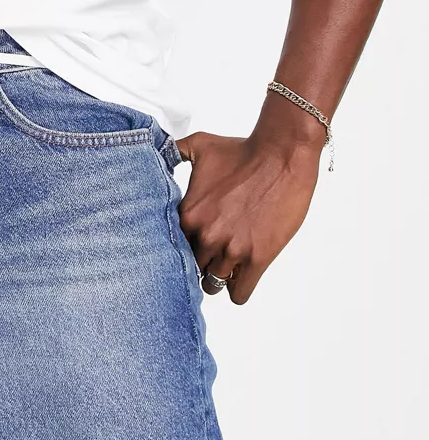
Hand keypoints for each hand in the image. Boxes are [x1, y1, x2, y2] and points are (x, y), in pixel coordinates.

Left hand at [171, 127, 324, 303]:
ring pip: (213, 284)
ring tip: (228, 262)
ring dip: (219, 276)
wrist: (280, 156)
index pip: (172, 247)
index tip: (193, 242)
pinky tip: (242, 275)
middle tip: (212, 252)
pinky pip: (239, 294)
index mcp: (189, 213)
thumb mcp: (199, 145)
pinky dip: (239, 289)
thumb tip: (159, 149)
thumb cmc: (242, 150)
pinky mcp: (257, 258)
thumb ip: (174, 151)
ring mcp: (232, 249)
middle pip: (192, 268)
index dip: (182, 245)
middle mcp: (206, 235)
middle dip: (200, 262)